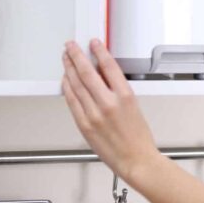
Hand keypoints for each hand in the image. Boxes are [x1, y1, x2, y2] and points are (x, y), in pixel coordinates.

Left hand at [62, 39, 160, 183]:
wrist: (136, 159)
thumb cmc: (138, 137)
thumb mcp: (134, 106)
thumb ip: (117, 90)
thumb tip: (102, 75)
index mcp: (125, 96)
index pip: (109, 66)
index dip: (99, 51)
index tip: (93, 43)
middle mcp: (108, 103)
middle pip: (87, 73)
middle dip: (77, 56)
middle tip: (71, 46)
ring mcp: (94, 114)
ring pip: (76, 85)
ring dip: (69, 69)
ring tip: (65, 58)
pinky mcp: (84, 124)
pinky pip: (72, 101)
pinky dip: (67, 88)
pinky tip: (65, 80)